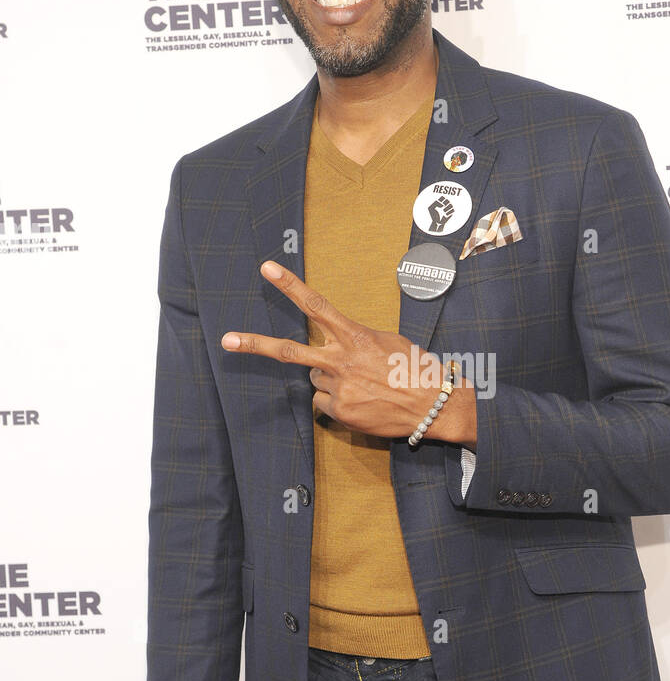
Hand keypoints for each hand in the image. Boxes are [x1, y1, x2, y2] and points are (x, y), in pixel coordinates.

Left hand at [221, 261, 475, 444]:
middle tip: (226, 340)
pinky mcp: (339, 412)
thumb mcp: (387, 341)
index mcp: (354, 336)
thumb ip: (356, 339)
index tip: (267, 268)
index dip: (290, 285)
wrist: (432, 405)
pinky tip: (360, 402)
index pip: (316, 305)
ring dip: (330, 381)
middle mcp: (340, 360)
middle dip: (254, 344)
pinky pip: (324, 405)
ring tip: (360, 385)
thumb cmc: (415, 368)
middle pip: (288, 351)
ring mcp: (337, 388)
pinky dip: (336, 403)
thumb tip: (337, 346)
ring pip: (314, 381)